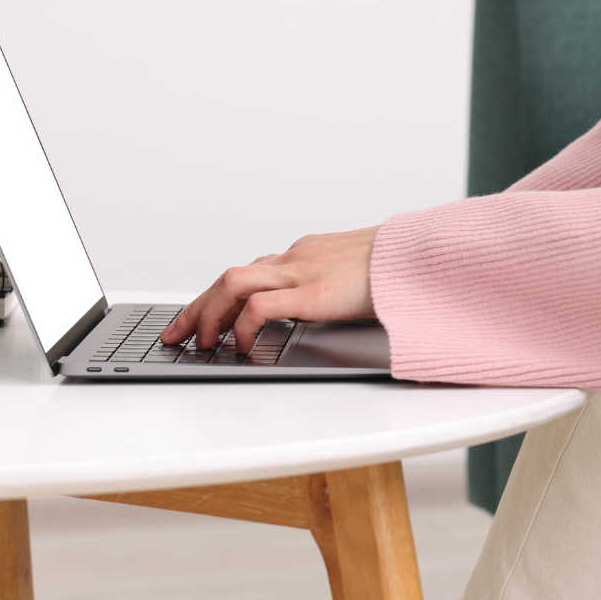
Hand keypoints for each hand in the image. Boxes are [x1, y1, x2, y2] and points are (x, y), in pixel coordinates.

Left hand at [157, 226, 379, 353]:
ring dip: (208, 314)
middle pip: (229, 277)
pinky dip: (242, 326)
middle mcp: (296, 258)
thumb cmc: (399, 267)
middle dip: (198, 307)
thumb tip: (329, 303)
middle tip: (176, 332)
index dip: (221, 296)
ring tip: (201, 342)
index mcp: (307, 253)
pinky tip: (242, 346)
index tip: (205, 315)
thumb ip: (334, 284)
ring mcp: (301, 272)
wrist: (424, 255)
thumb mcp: (358, 274)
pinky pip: (259, 308)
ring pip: (232, 284)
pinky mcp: (312, 293)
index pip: (251, 271)